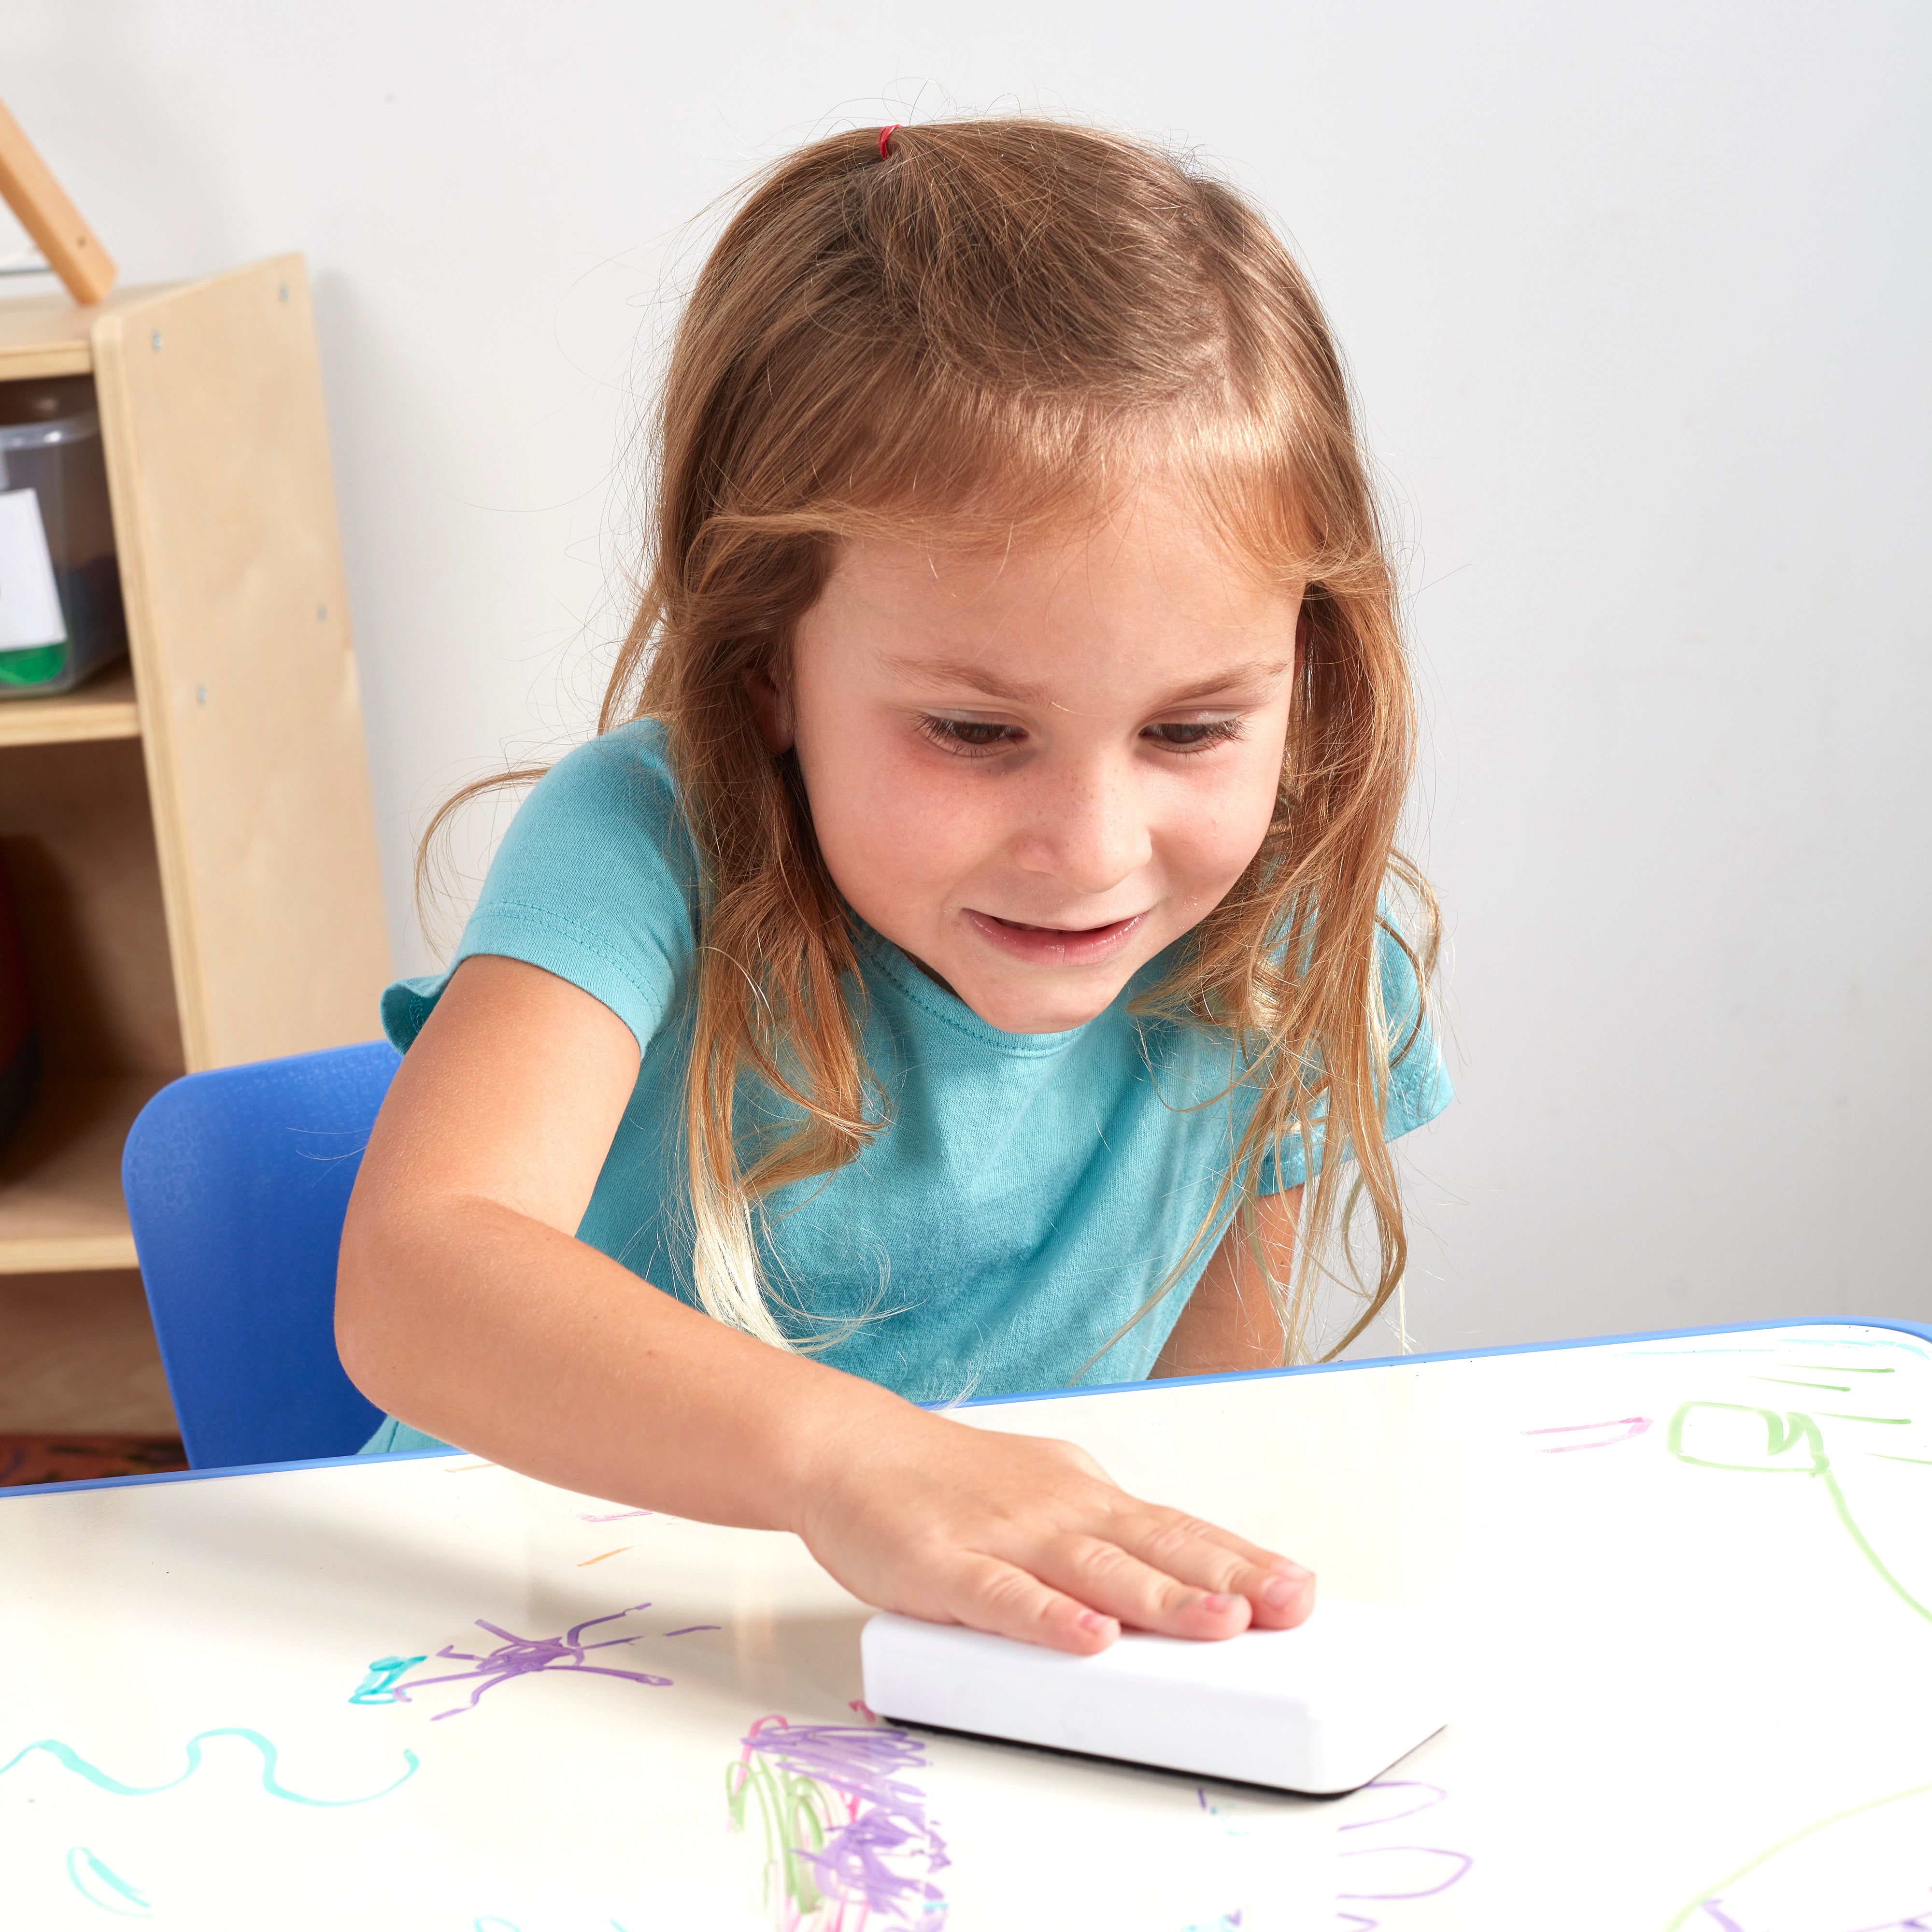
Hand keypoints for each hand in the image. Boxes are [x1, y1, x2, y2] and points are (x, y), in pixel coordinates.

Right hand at [794, 1403, 1315, 1652]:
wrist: (850, 1452)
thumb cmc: (949, 1486)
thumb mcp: (1043, 1499)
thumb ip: (1103, 1544)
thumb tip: (1176, 1583)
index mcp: (1086, 1499)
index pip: (1178, 1530)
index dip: (1241, 1560)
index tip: (1301, 1588)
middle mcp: (1058, 1511)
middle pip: (1155, 1547)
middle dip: (1228, 1579)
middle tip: (1291, 1605)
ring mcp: (1003, 1536)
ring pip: (1094, 1570)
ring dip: (1161, 1598)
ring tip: (1220, 1624)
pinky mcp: (945, 1566)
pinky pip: (1003, 1596)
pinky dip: (1049, 1617)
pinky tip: (1089, 1637)